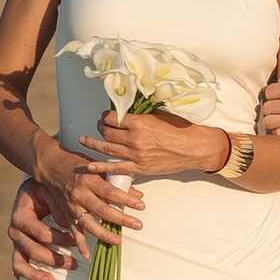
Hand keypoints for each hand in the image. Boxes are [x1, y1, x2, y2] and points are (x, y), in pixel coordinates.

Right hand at [7, 175, 75, 279]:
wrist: (32, 191)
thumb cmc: (43, 190)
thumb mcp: (51, 192)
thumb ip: (59, 206)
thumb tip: (69, 226)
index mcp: (20, 216)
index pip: (41, 234)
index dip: (60, 240)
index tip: (76, 241)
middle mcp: (15, 231)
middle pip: (33, 251)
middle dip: (55, 259)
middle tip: (75, 263)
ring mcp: (16, 242)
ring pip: (20, 264)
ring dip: (36, 274)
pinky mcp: (18, 250)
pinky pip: (18, 267)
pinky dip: (27, 276)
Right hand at [39, 139, 145, 250]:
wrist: (50, 164)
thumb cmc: (76, 162)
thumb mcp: (98, 167)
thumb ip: (117, 181)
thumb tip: (137, 194)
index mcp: (89, 179)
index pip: (111, 192)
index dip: (127, 199)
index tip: (141, 206)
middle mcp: (80, 193)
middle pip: (103, 210)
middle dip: (121, 219)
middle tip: (137, 225)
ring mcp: (72, 205)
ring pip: (89, 223)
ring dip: (104, 234)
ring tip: (118, 241)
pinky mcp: (66, 213)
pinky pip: (74, 231)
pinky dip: (80, 244)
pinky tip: (87, 254)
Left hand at [93, 107, 231, 180]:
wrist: (195, 148)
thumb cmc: (181, 130)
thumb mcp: (161, 115)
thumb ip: (142, 115)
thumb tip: (128, 112)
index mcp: (140, 122)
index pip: (113, 118)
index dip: (106, 116)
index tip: (105, 116)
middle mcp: (135, 138)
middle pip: (107, 132)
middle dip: (100, 128)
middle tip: (98, 126)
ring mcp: (136, 155)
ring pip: (107, 148)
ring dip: (93, 144)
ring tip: (84, 140)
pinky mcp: (140, 168)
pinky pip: (116, 168)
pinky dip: (101, 166)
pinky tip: (90, 165)